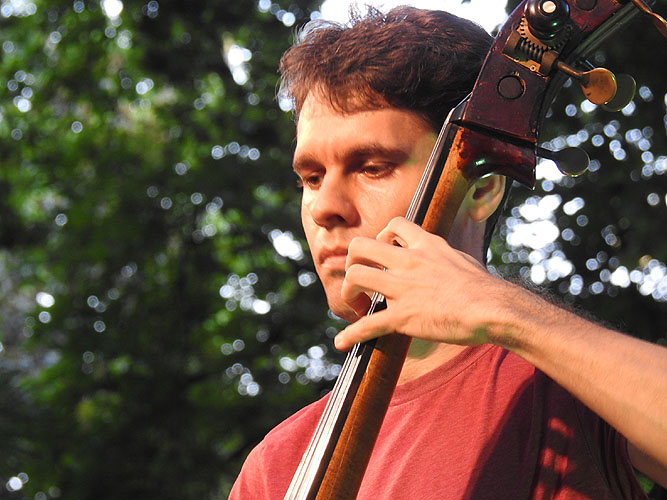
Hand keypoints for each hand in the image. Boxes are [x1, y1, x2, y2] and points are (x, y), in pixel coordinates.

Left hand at [335, 217, 512, 350]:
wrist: (493, 309)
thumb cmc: (485, 289)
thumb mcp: (461, 260)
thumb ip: (443, 257)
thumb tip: (444, 260)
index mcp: (426, 245)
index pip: (394, 225)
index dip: (382, 235)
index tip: (383, 252)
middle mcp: (409, 262)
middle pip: (361, 246)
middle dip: (352, 261)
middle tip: (359, 278)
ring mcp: (403, 288)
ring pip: (356, 277)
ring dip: (348, 292)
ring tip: (354, 305)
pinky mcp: (403, 316)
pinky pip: (368, 324)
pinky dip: (352, 334)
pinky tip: (342, 342)